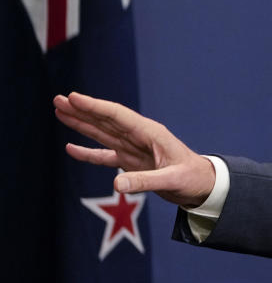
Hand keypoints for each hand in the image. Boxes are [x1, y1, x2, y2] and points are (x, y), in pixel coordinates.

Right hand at [54, 92, 214, 207]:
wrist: (202, 185)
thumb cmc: (192, 178)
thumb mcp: (172, 180)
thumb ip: (145, 181)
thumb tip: (116, 185)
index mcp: (150, 133)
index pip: (117, 115)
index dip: (94, 106)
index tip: (73, 97)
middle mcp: (139, 137)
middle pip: (106, 120)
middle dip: (82, 110)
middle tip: (58, 99)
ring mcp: (133, 149)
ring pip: (102, 133)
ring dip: (81, 123)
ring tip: (60, 111)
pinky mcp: (130, 162)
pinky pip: (105, 155)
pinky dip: (88, 152)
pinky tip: (71, 148)